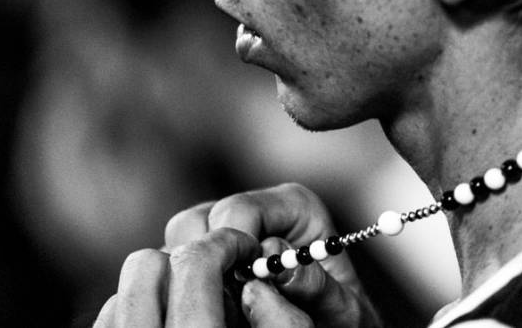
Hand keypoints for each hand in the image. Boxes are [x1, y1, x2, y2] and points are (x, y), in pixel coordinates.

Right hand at [94, 183, 381, 326]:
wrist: (336, 327)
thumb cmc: (344, 318)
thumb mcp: (342, 308)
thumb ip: (315, 285)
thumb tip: (278, 261)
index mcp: (294, 206)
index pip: (239, 210)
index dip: (233, 249)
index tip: (245, 288)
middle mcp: (257, 210)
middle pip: (199, 220)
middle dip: (208, 261)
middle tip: (229, 303)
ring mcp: (227, 230)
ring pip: (180, 239)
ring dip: (195, 274)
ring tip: (226, 308)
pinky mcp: (208, 253)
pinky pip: (177, 261)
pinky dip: (188, 284)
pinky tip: (215, 309)